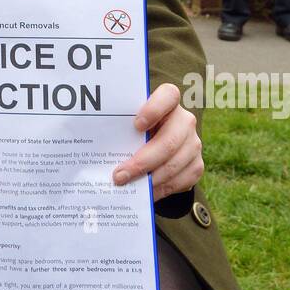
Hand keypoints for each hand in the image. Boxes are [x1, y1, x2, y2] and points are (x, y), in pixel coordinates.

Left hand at [112, 83, 202, 202]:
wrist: (156, 145)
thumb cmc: (134, 130)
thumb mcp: (128, 123)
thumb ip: (120, 128)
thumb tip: (93, 147)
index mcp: (168, 101)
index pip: (168, 96)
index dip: (154, 109)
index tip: (136, 125)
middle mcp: (185, 120)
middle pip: (168, 141)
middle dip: (142, 162)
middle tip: (119, 176)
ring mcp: (193, 143)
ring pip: (174, 164)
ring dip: (150, 179)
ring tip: (129, 187)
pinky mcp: (196, 165)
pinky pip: (182, 180)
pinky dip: (162, 189)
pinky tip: (145, 193)